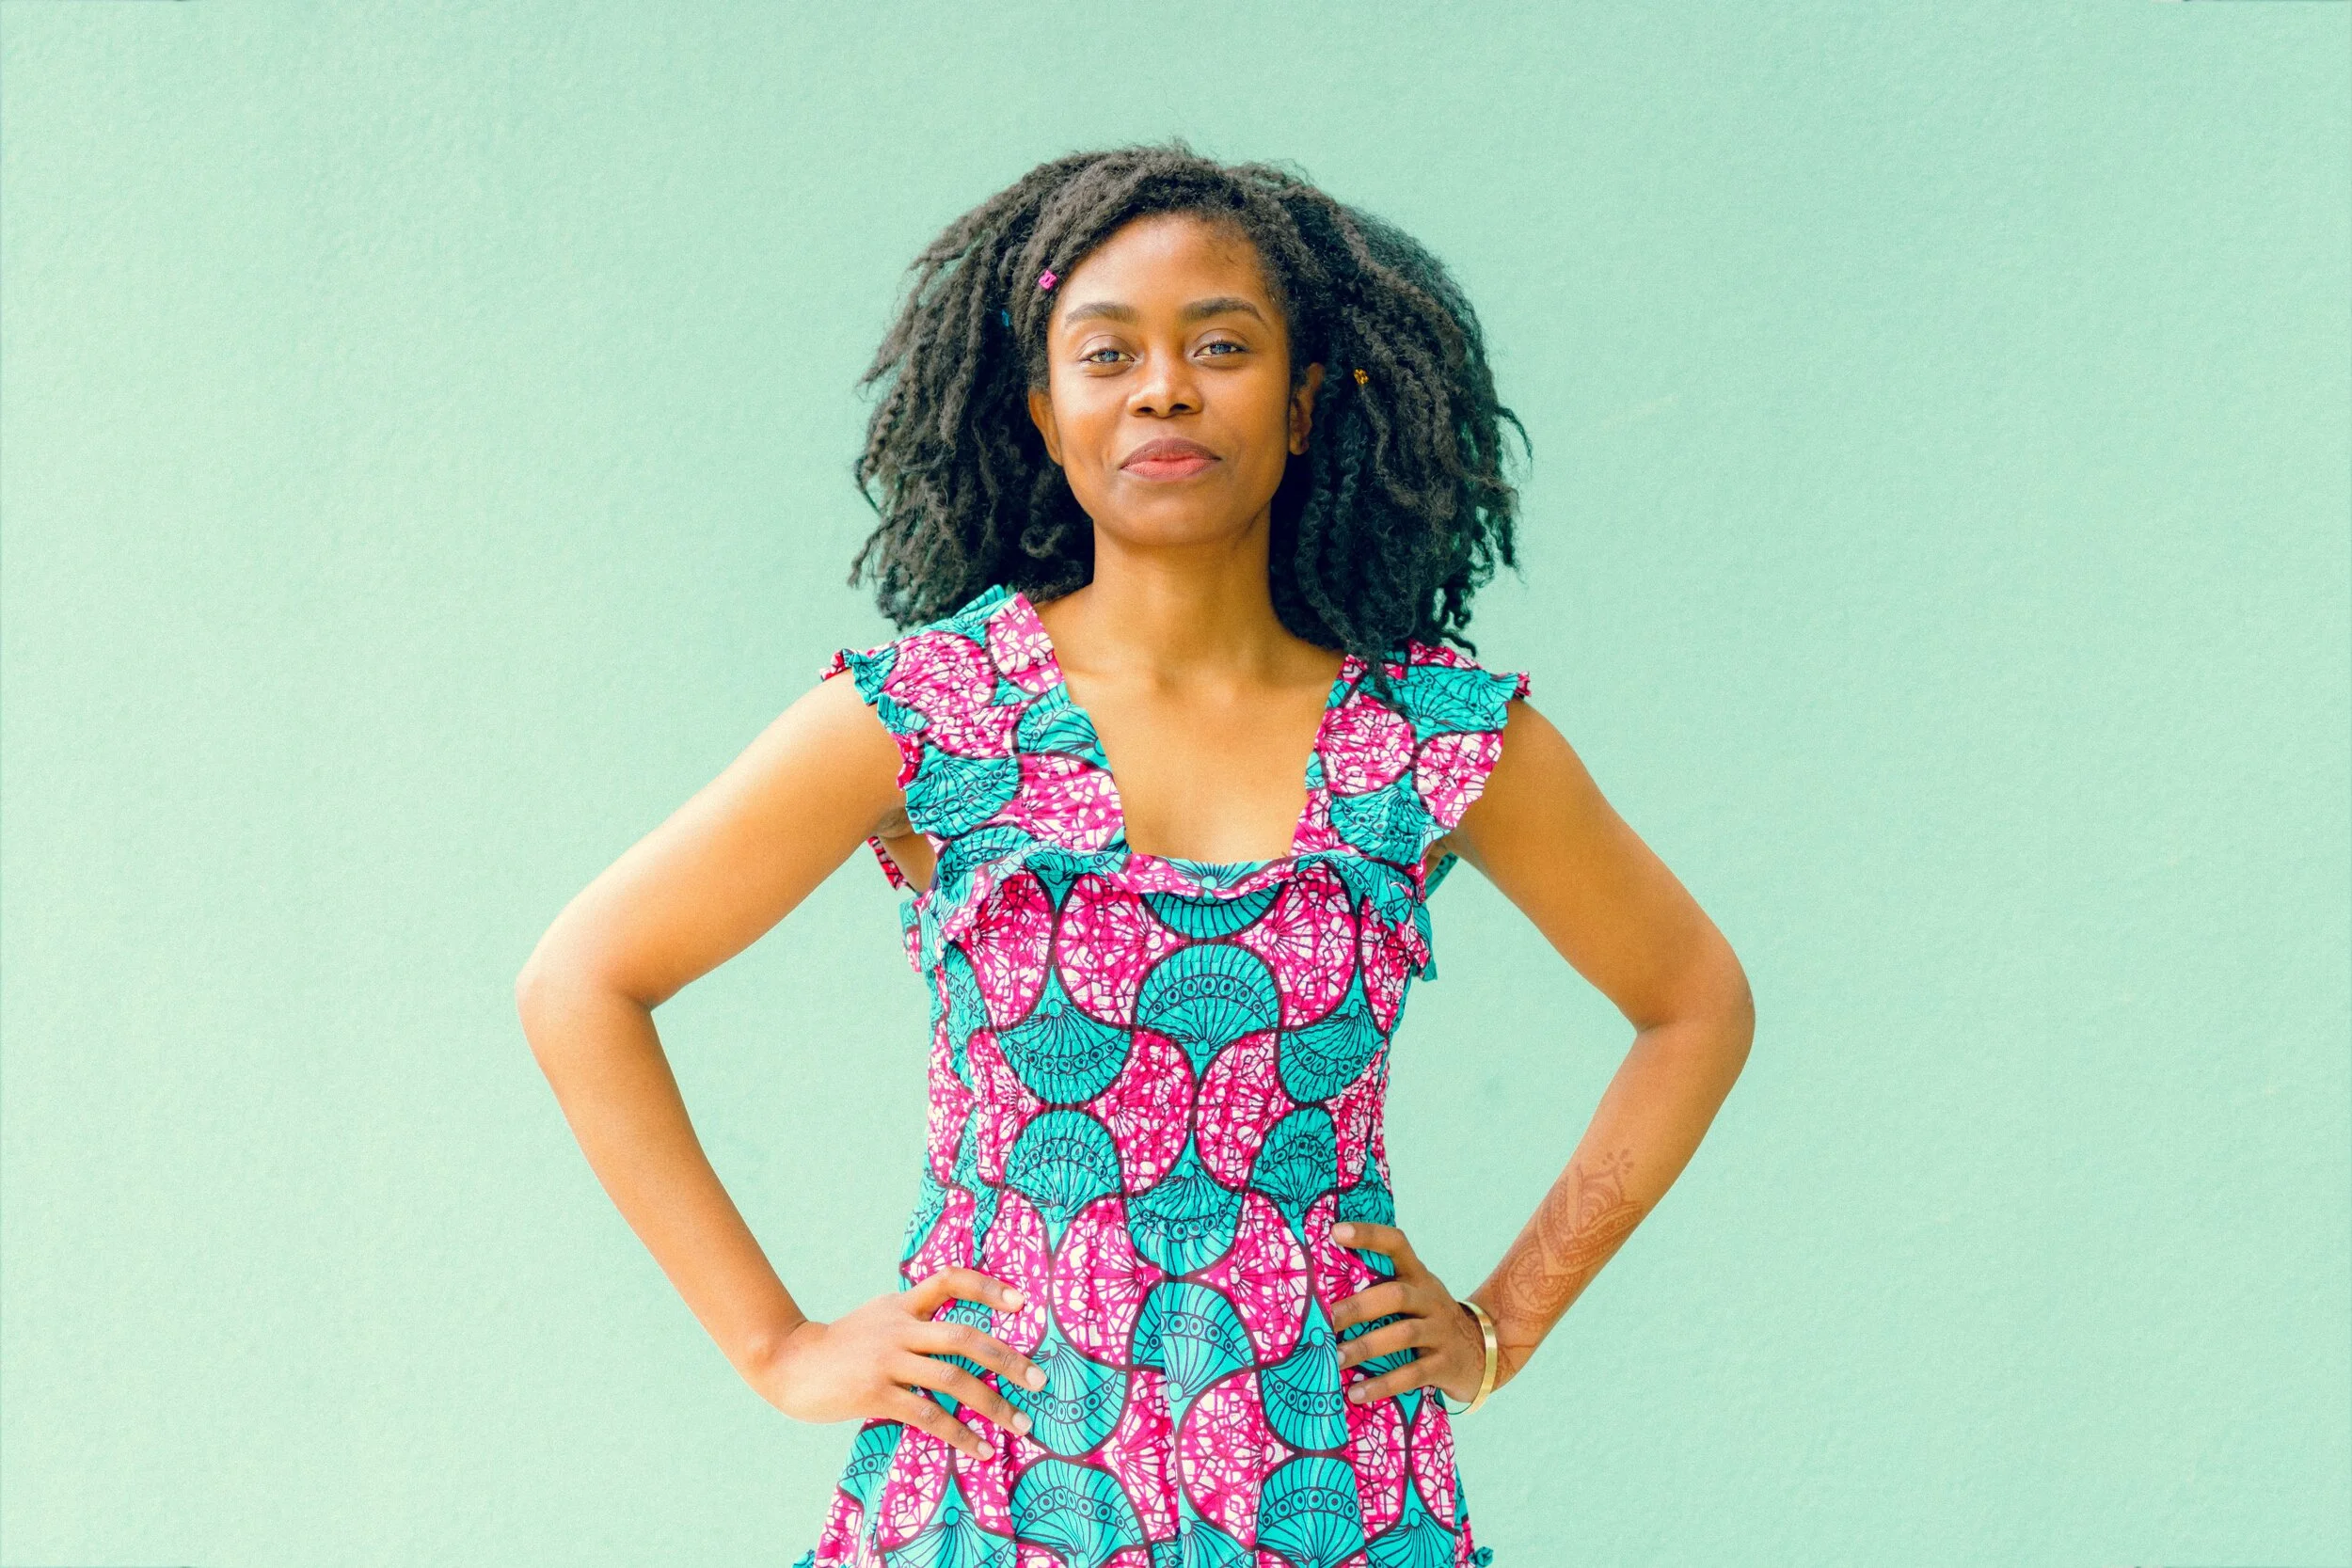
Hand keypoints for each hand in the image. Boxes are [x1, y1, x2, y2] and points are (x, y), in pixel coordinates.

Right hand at [748, 1268, 1047, 1459]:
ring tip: (1019, 1423)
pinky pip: (928, 1415)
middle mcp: (899, 1327)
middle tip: (1038, 1381)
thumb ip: (914, 1319)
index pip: (950, 1280)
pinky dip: (960, 1433)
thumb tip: (958, 1338)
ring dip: (992, 1403)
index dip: (988, 1288)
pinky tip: (980, 1448)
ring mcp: (887, 1360)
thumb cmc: (841, 1346)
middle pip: (964, 1336)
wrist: (788, 1362)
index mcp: (902, 1305)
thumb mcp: (878, 1318)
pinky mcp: (875, 1393)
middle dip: (1007, 1359)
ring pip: (952, 1378)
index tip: (1022, 1303)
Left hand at [1329, 1221, 1490, 1407]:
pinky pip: (1412, 1374)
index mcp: (1418, 1277)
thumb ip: (1379, 1291)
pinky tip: (1356, 1393)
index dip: (1369, 1235)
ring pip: (1403, 1335)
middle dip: (1358, 1307)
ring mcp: (1441, 1331)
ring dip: (1366, 1347)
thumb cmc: (1429, 1321)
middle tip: (1325, 1319)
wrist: (1483, 1352)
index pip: (1396, 1244)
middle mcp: (1430, 1299)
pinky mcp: (1445, 1364)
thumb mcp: (1413, 1297)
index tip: (1336, 1232)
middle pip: (1396, 1295)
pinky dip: (1382, 1384)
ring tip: (1335, 1359)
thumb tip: (1318, 1297)